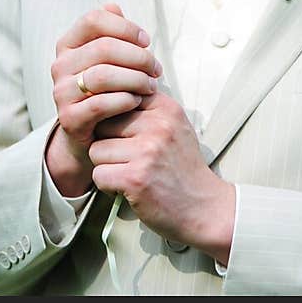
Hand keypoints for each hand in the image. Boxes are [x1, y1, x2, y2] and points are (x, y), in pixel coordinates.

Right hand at [45, 3, 162, 197]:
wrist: (91, 135)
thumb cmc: (105, 90)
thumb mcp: (107, 60)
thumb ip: (111, 32)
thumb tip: (114, 7)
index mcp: (68, 44)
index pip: (94, 19)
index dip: (125, 27)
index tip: (146, 41)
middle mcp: (59, 65)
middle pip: (103, 48)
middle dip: (137, 56)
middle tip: (156, 68)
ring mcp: (61, 92)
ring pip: (103, 75)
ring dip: (134, 79)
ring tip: (151, 85)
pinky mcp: (68, 118)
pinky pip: (101, 104)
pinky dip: (125, 100)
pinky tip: (137, 101)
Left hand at [88, 91, 235, 262]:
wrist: (204, 208)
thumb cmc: (184, 169)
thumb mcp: (175, 126)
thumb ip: (149, 108)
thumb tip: (113, 93)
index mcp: (166, 108)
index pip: (119, 97)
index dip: (115, 119)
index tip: (124, 134)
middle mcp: (158, 126)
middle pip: (103, 123)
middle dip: (108, 143)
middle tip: (126, 159)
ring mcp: (147, 152)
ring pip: (96, 150)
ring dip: (106, 166)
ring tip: (126, 172)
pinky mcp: (135, 178)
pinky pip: (98, 174)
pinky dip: (107, 185)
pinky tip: (125, 187)